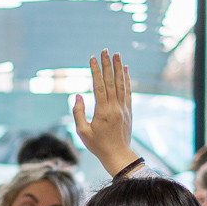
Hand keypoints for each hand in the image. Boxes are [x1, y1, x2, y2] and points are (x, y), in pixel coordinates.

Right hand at [72, 49, 139, 174]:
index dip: (95, 71)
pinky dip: (126, 79)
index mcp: (102, 111)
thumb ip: (78, 112)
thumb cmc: (98, 145)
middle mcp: (115, 107)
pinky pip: (128, 91)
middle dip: (107, 64)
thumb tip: (78, 95)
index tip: (92, 58)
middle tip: (104, 50)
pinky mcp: (128, 110)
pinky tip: (125, 69)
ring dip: (118, 68)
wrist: (118, 155)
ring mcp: (123, 108)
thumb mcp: (82, 131)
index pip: (98, 86)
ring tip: (116, 54)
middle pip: (110, 81)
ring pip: (121, 84)